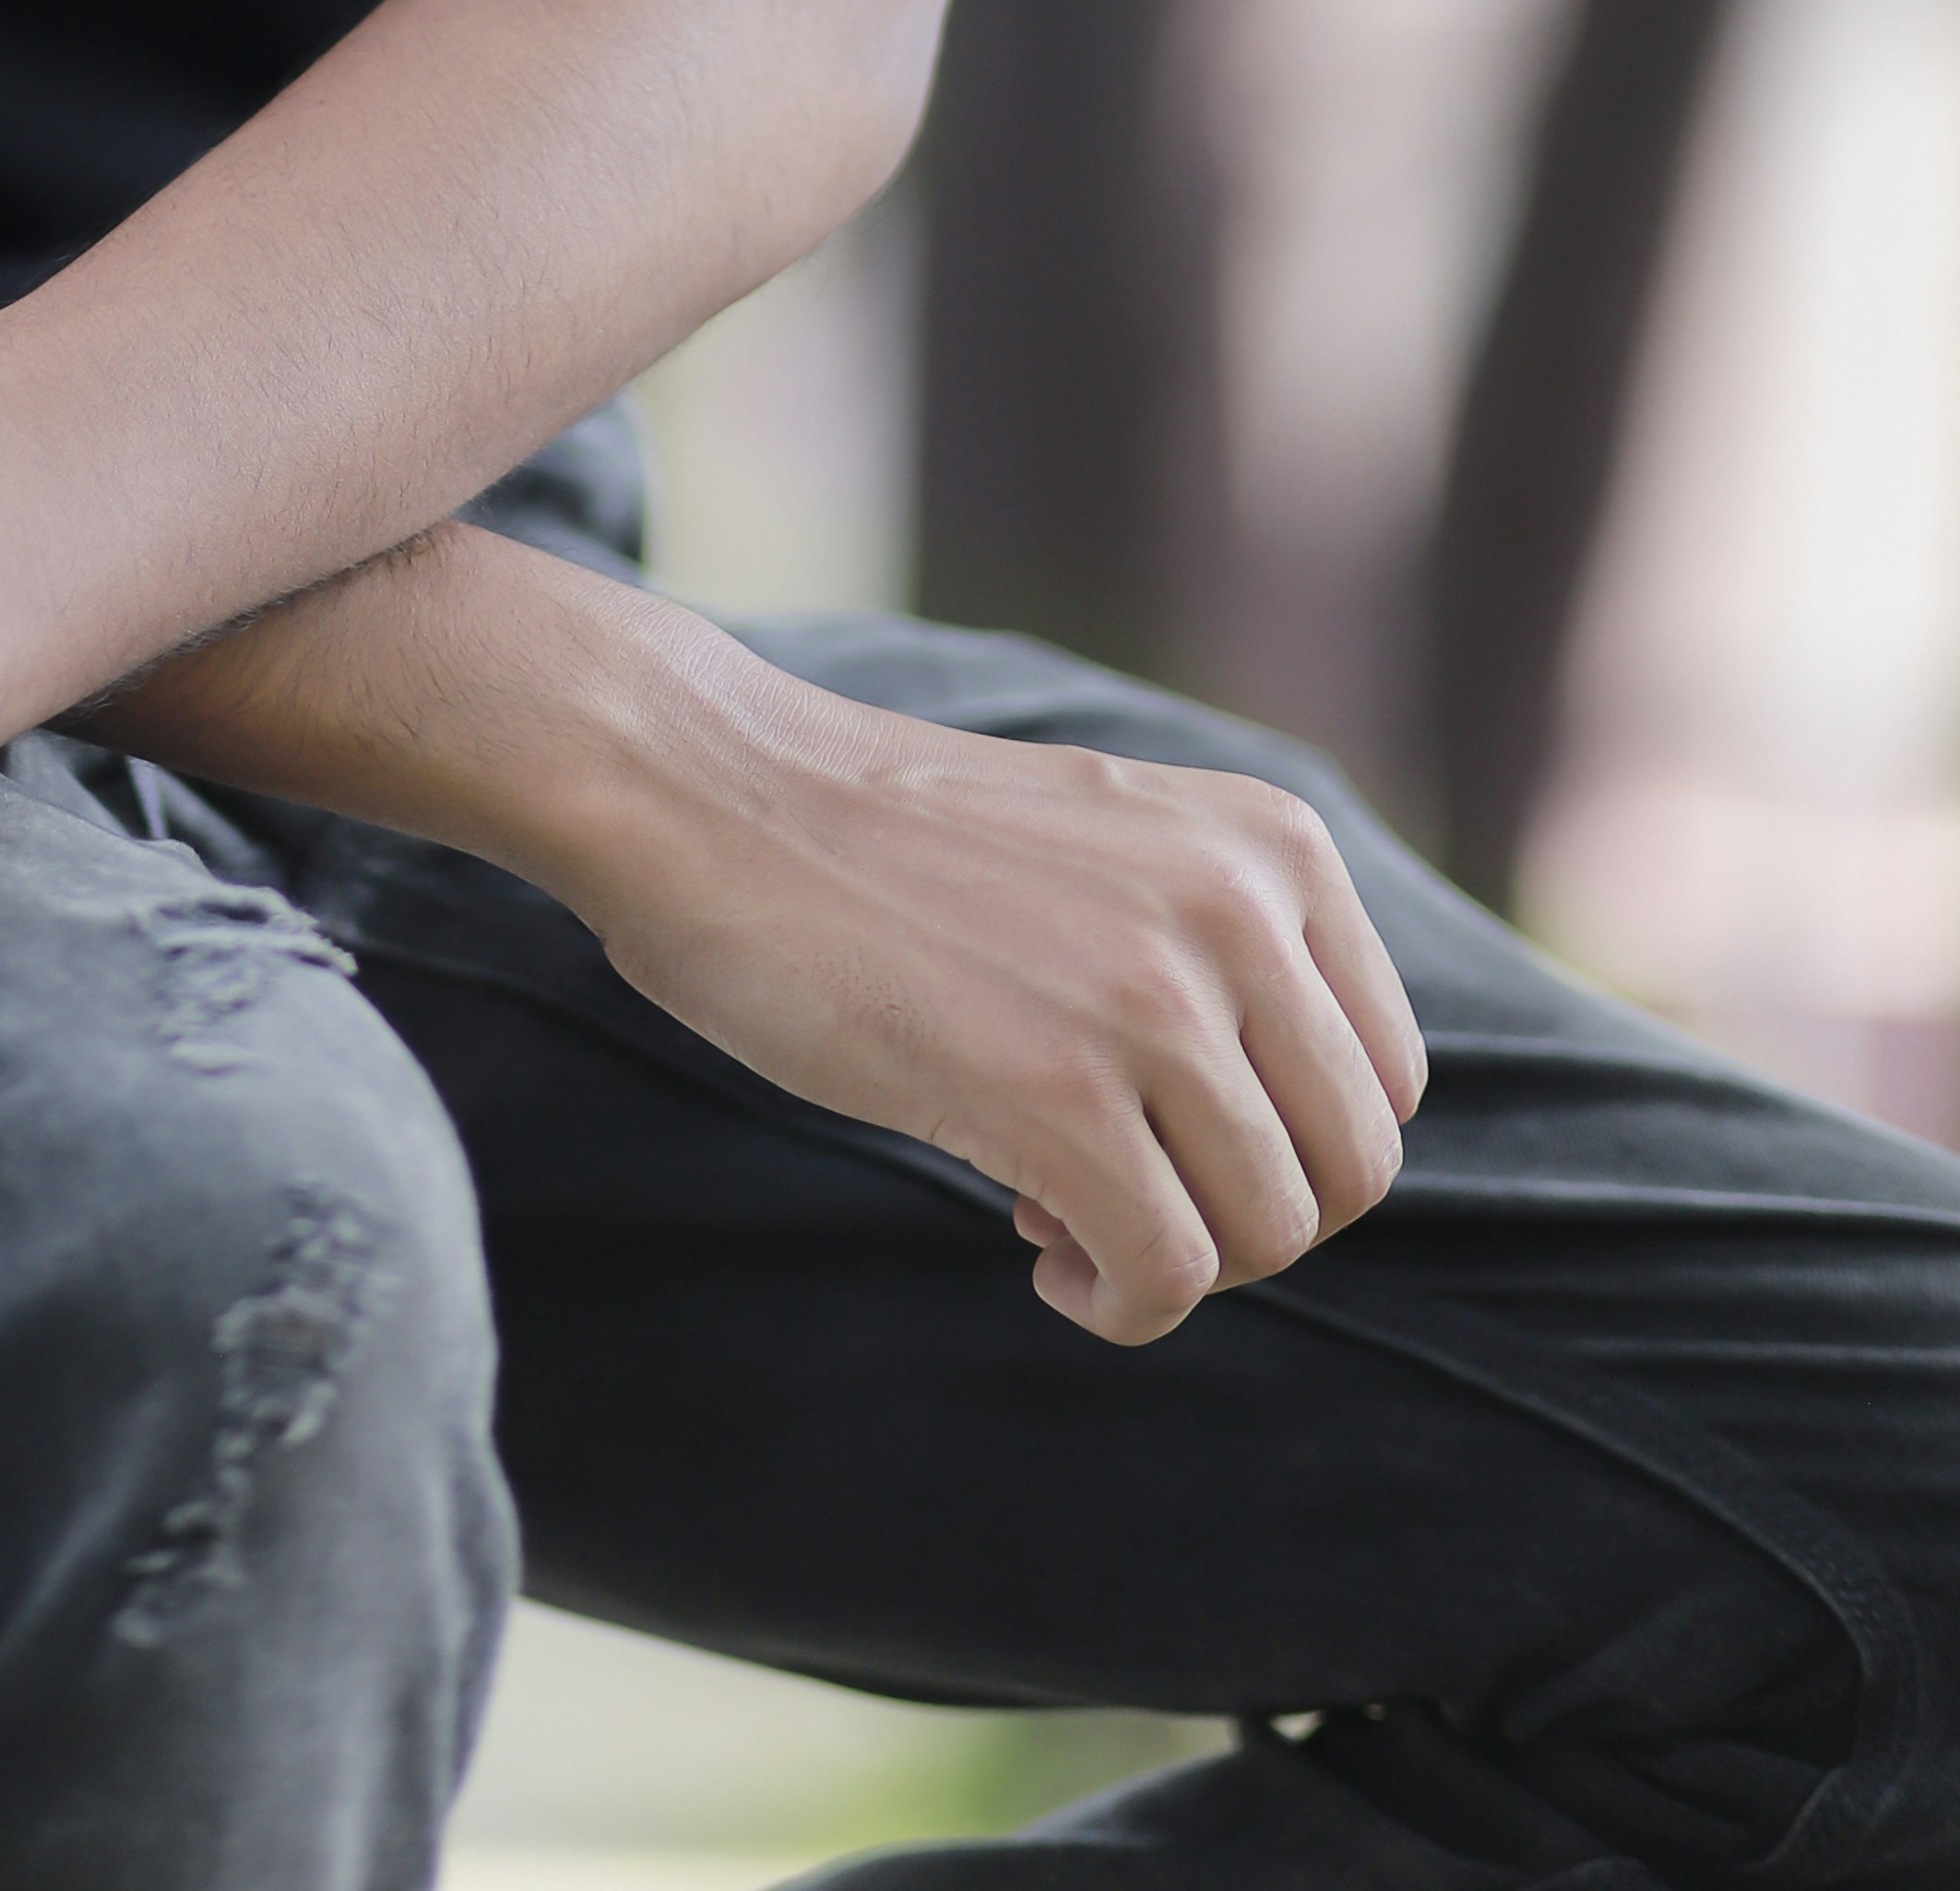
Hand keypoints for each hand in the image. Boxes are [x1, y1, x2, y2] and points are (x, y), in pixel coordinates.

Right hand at [569, 624, 1428, 1348]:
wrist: (710, 793)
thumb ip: (1218, 945)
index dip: (1288, 1147)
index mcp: (1270, 841)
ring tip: (1058, 1213)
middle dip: (1247, 1223)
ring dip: (1171, 1261)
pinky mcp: (1060, 1090)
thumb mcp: (1111, 845)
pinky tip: (1036, 1247)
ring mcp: (1154, 997)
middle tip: (1122, 1196)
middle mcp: (1240, 907)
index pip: (1384, 1078)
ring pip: (1270, 1232)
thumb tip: (1284, 1142)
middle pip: (1350, 1171)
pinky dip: (1117, 1301)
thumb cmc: (884, 839)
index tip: (1172, 1136)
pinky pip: (1168, 1273)